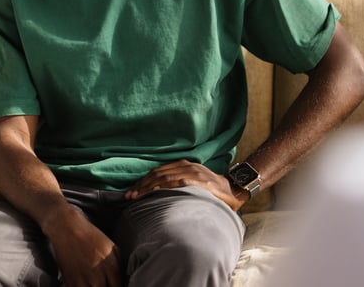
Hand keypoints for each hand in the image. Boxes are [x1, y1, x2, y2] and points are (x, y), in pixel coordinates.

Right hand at [41, 207, 121, 286]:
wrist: (67, 229)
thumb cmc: (90, 236)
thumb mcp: (112, 248)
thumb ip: (120, 267)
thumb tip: (124, 280)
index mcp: (111, 267)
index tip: (114, 284)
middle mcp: (98, 276)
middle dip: (105, 286)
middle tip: (103, 282)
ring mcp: (83, 280)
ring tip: (94, 282)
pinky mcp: (70, 282)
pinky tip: (84, 282)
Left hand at [124, 159, 247, 210]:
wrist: (234, 190)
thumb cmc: (211, 190)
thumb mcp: (193, 183)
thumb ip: (178, 184)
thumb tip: (156, 193)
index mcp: (183, 165)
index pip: (158, 172)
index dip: (143, 182)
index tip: (131, 192)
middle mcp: (187, 166)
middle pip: (158, 174)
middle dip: (141, 185)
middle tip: (129, 197)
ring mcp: (194, 173)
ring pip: (165, 178)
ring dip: (149, 187)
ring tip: (137, 196)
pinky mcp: (201, 181)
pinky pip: (179, 182)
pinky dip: (166, 186)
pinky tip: (156, 192)